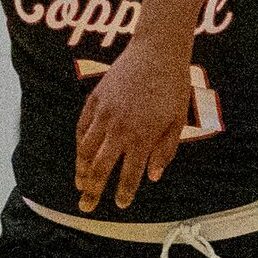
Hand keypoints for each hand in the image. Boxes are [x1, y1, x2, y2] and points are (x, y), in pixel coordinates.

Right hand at [74, 45, 190, 212]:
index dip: (125, 192)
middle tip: (86, 206)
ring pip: (86, 150)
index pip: (130, 174)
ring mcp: (104, 113)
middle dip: (93, 190)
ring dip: (81, 170)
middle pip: (101, 167)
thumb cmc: (172, 87)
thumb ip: (165, 151)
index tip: (121, 204)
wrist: (156, 52)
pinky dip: (80, 144)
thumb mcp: (177, 122)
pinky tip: (81, 155)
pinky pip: (82, 128)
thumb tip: (153, 176)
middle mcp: (120, 128)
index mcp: (143, 137)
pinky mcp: (95, 100)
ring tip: (80, 184)